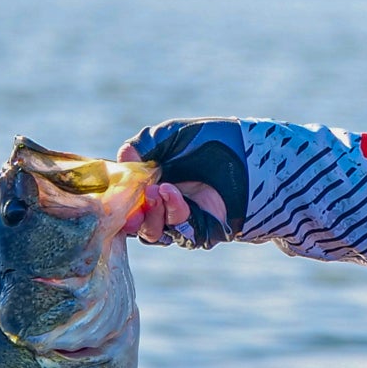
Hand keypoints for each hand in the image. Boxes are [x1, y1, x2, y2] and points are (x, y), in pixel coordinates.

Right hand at [121, 120, 248, 247]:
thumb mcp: (174, 135)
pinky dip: (174, 211)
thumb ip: (146, 144)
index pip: (127, 204)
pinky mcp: (206, 231)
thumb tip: (122, 158)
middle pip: (137, 224)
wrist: (254, 153)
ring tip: (157, 190)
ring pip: (155, 232)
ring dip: (151, 213)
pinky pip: (183, 232)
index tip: (113, 192)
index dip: (117, 202)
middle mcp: (166, 207)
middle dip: (132, 213)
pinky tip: (172, 192)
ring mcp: (185, 221)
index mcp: (154, 186)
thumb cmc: (214, 141)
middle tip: (134, 197)